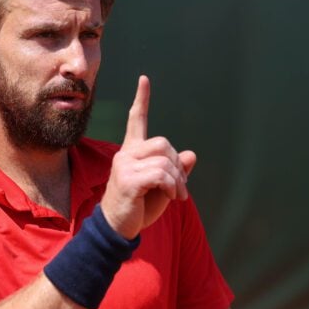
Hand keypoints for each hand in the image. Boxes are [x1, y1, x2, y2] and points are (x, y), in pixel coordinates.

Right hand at [100, 75, 195, 238]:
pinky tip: (172, 197)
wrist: (118, 228)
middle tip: (180, 187)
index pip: (136, 120)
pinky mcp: (128, 180)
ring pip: (165, 160)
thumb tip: (190, 155)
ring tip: (177, 195)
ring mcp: (125, 165)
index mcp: (132, 152)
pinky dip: (173, 186)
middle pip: (163, 143)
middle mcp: (126, 154)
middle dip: (177, 165)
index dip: (141, 99)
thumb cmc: (138, 207)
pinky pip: (161, 174)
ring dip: (178, 180)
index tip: (144, 79)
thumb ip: (175, 171)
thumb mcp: (162, 188)